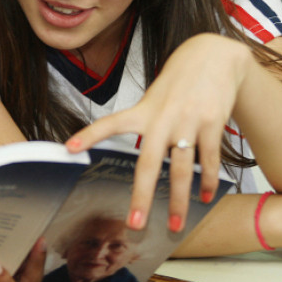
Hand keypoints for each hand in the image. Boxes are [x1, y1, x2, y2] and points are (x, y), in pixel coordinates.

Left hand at [66, 34, 252, 231]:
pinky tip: (205, 198)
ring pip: (181, 170)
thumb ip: (148, 126)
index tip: (68, 149)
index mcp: (143, 112)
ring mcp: (188, 122)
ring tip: (176, 225)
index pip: (110, 124)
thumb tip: (148, 163)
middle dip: (142, 197)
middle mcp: (162, 119)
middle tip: (135, 224)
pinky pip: (208, 161)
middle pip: (148, 164)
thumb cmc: (178, 82)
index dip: (88, 136)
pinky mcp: (212, 123)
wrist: (214, 56)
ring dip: (180, 201)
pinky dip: (206, 182)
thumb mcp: (155, 98)